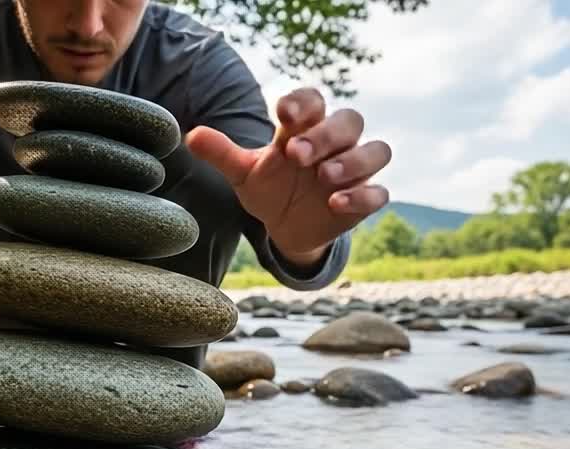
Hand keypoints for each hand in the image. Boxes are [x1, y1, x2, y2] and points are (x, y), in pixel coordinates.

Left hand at [186, 88, 390, 267]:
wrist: (284, 226)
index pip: (314, 101)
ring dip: (353, 160)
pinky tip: (335, 203)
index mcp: (306, 129)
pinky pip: (378, 193)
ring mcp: (354, 171)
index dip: (303, 103)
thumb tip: (191, 136)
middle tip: (297, 154)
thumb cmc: (269, 189)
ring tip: (324, 175)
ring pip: (377, 150)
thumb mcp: (243, 174)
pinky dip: (362, 195)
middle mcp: (336, 144)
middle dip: (326, 134)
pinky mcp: (363, 200)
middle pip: (349, 121)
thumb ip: (223, 154)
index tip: (283, 113)